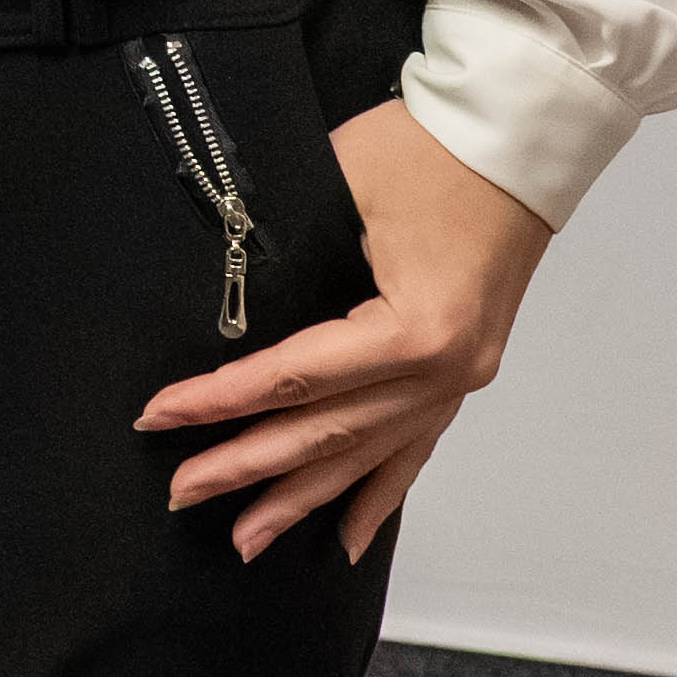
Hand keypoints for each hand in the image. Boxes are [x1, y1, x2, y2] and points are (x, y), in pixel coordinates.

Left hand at [137, 94, 552, 563]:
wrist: (517, 137)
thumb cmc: (433, 148)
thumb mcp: (342, 183)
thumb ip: (283, 247)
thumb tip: (224, 293)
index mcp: (417, 329)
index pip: (296, 378)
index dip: (221, 400)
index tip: (160, 416)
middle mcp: (445, 369)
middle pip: (328, 431)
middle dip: (248, 466)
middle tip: (183, 493)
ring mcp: (459, 377)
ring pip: (367, 454)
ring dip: (304, 498)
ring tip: (248, 539)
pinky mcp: (463, 369)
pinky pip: (413, 448)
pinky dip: (376, 494)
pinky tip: (345, 538)